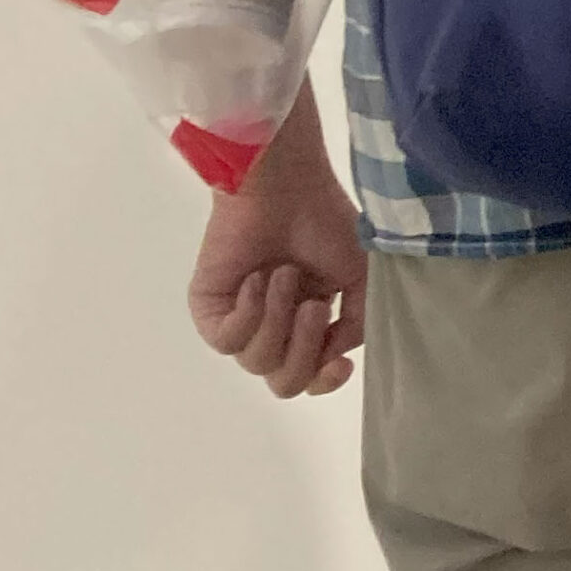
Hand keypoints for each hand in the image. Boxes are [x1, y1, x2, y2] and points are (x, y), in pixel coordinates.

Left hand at [187, 124, 366, 398]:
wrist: (287, 187)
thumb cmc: (326, 222)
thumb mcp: (361, 278)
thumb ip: (358, 325)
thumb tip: (334, 355)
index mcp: (308, 323)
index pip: (311, 377)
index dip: (325, 380)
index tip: (342, 364)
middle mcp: (272, 326)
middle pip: (284, 383)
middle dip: (303, 352)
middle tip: (313, 306)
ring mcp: (239, 320)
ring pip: (258, 362)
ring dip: (278, 319)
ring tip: (285, 274)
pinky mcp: (209, 310)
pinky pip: (227, 341)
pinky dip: (250, 313)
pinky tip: (256, 280)